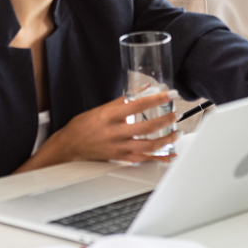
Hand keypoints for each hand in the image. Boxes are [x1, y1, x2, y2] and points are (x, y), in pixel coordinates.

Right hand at [56, 91, 179, 163]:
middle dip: (166, 120)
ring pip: (148, 146)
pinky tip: (170, 155)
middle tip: (177, 115)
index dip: (157, 99)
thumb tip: (145, 88)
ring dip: (166, 140)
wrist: (70, 145)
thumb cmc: (84, 125)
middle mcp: (116, 132)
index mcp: (111, 116)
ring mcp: (119, 147)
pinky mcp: (121, 158)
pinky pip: (144, 159)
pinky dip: (159, 158)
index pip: (139, 104)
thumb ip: (126, 98)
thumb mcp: (103, 107)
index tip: (171, 94)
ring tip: (177, 132)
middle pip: (147, 127)